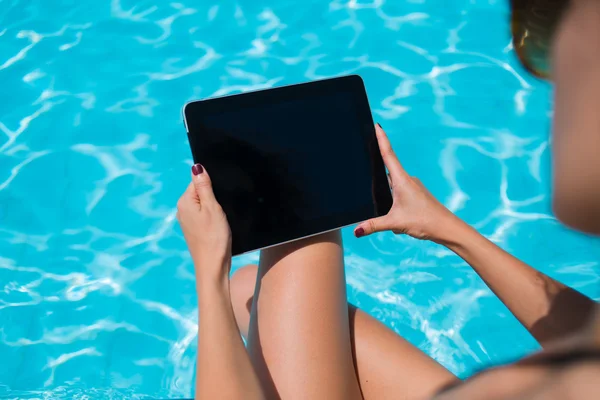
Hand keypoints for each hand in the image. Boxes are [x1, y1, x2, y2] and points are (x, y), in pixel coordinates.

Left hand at [177, 164, 231, 285]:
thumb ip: (204, 186)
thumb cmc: (214, 236)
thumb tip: (197, 167)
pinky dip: (212, 216)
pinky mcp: (194, 229)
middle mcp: (182, 209)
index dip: (212, 184)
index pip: (197, 181)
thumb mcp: (212, 207)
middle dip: (213, 195)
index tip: (221, 195)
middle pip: (200, 191)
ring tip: (221, 217)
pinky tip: (219, 224)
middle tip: (223, 207)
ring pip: (203, 204)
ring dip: (214, 207)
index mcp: (184, 201)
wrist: (212, 265)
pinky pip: (203, 214)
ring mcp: (187, 220)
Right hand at [354, 124, 460, 243]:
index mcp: (401, 180)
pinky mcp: (415, 196)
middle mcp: (407, 180)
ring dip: (387, 201)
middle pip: (386, 172)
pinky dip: (395, 208)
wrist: (446, 228)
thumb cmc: (425, 220)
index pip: (388, 154)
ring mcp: (412, 187)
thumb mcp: (395, 223)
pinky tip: (399, 220)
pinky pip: (398, 197)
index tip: (377, 125)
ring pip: (391, 189)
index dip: (381, 139)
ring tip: (393, 215)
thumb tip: (356, 231)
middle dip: (376, 177)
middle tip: (365, 170)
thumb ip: (373, 225)